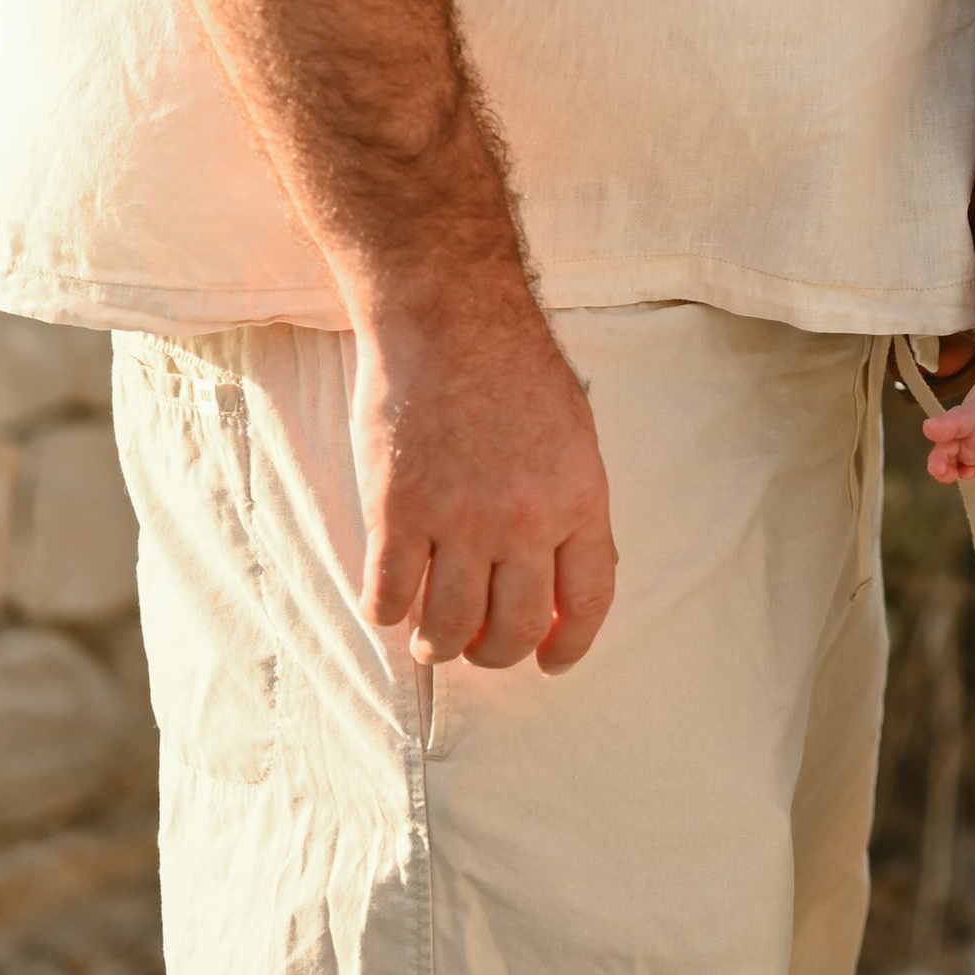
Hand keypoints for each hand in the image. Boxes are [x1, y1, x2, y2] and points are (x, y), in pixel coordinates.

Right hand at [352, 274, 617, 675]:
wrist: (448, 312)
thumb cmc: (512, 362)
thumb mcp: (573, 429)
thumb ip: (572, 501)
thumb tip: (568, 572)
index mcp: (578, 496)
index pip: (587, 599)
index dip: (570, 644)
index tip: (551, 661)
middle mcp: (524, 520)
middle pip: (513, 629)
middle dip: (495, 652)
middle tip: (479, 646)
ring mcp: (458, 520)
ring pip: (449, 628)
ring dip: (439, 644)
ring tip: (432, 636)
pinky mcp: (397, 513)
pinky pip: (388, 596)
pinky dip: (387, 611)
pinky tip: (390, 599)